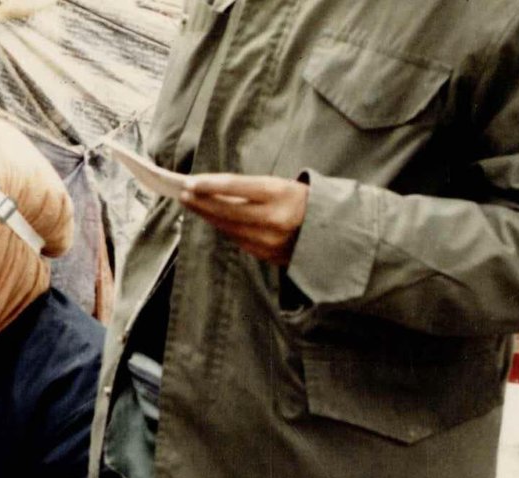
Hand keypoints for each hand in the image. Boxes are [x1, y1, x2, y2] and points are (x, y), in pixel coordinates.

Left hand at [179, 174, 308, 265]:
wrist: (334, 233)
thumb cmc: (306, 202)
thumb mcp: (285, 186)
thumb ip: (253, 189)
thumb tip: (216, 190)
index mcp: (281, 194)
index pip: (237, 187)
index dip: (211, 185)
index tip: (190, 182)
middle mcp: (274, 218)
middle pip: (227, 210)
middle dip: (201, 202)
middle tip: (183, 194)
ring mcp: (269, 240)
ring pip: (229, 227)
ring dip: (208, 216)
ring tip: (192, 204)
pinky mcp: (267, 255)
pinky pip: (238, 239)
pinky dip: (224, 228)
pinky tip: (213, 219)